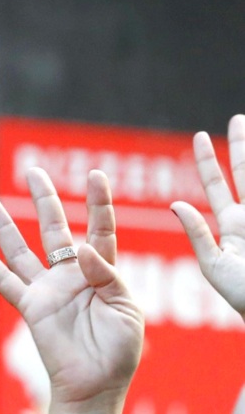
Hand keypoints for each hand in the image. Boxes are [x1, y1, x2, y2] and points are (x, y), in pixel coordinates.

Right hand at [0, 169, 143, 411]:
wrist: (93, 387)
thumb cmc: (118, 352)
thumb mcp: (127, 309)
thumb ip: (107, 275)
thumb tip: (80, 249)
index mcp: (102, 272)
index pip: (100, 229)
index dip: (99, 202)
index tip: (96, 175)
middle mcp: (71, 277)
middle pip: (55, 229)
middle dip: (45, 200)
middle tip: (34, 172)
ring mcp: (48, 291)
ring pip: (24, 250)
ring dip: (8, 225)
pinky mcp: (30, 309)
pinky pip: (6, 283)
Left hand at [173, 117, 244, 314]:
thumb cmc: (243, 295)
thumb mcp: (214, 264)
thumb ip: (197, 233)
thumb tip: (176, 204)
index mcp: (232, 226)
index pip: (218, 185)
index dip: (208, 161)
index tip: (199, 136)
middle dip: (241, 144)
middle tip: (237, 117)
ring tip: (243, 122)